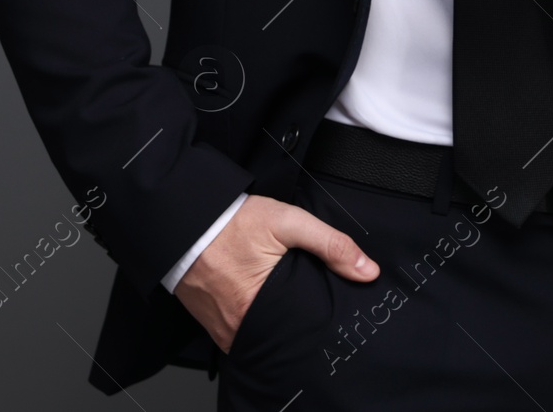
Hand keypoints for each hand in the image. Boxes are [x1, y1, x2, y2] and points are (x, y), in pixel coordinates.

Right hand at [173, 194, 379, 353]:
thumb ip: (331, 245)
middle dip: (298, 322)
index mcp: (257, 309)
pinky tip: (263, 302)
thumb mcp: (288, 222)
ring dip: (276, 322)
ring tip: (288, 301)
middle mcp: (237, 326)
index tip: (330, 308)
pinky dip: (254, 319)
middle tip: (308, 300)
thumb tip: (367, 271)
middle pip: (282, 334)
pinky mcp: (211, 323)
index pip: (302, 328)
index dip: (319, 319)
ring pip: (261, 334)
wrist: (185, 219)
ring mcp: (222, 328)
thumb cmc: (231, 222)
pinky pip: (241, 330)